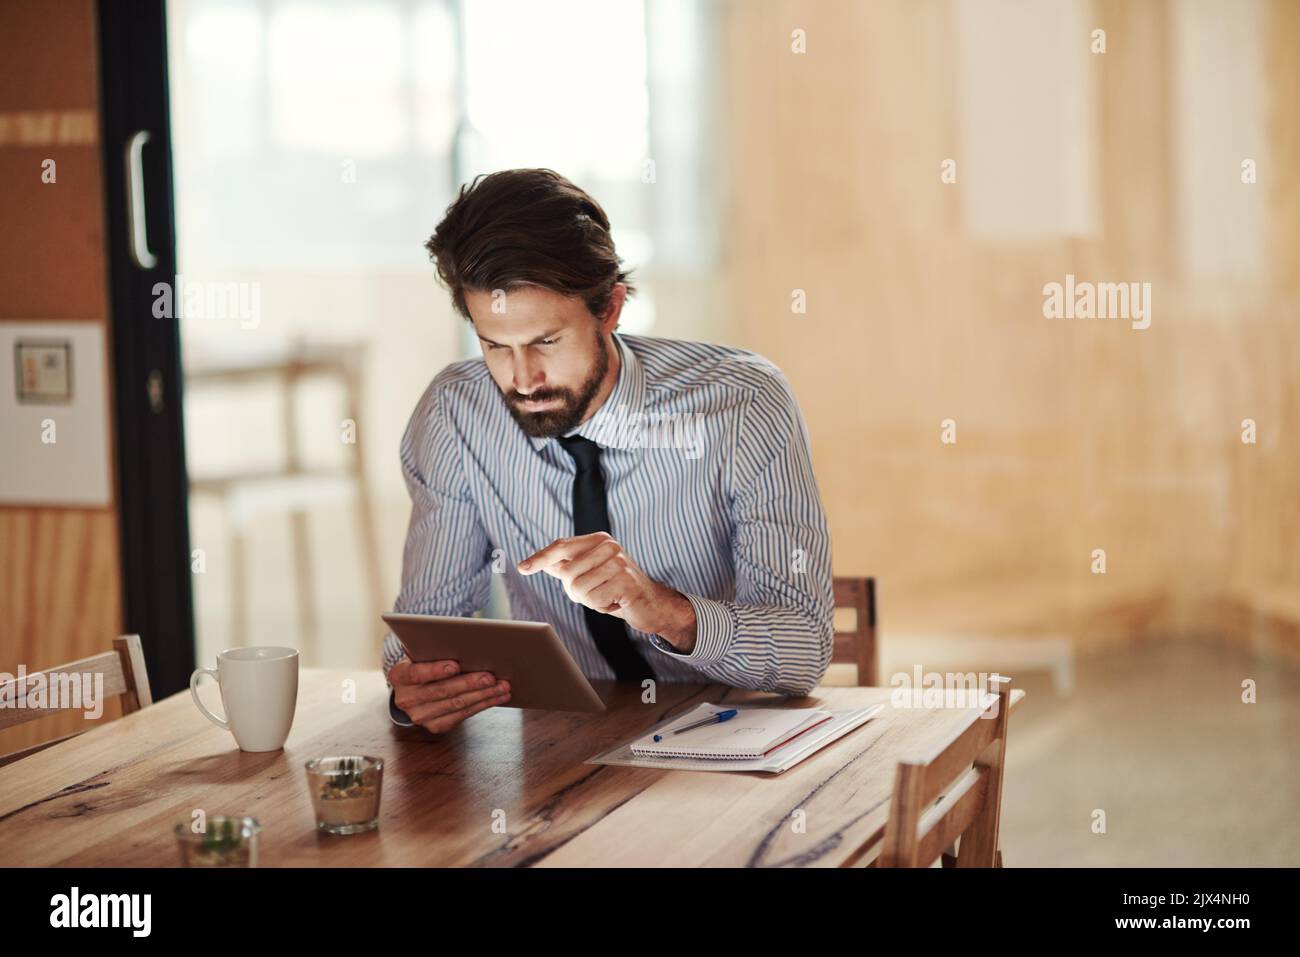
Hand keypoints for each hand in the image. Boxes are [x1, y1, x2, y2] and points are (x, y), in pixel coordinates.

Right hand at [388, 654, 510, 732]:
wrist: (414, 689)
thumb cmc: (423, 662)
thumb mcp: (421, 653)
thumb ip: (433, 648)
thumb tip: (464, 642)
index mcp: (399, 675)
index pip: (416, 673)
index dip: (436, 670)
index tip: (456, 665)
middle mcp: (406, 699)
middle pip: (442, 691)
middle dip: (469, 683)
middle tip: (491, 676)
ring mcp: (420, 716)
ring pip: (456, 705)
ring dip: (483, 695)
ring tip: (502, 686)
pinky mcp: (435, 726)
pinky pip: (463, 715)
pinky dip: (483, 704)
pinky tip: (498, 696)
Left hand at [517, 532, 697, 651]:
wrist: (651, 604)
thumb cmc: (617, 588)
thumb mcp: (590, 573)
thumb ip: (567, 565)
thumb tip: (539, 562)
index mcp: (599, 540)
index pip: (561, 546)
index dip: (540, 558)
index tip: (522, 568)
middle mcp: (609, 546)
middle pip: (567, 573)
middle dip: (576, 591)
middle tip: (597, 592)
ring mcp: (619, 563)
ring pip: (579, 589)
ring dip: (590, 600)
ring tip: (608, 596)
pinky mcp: (626, 582)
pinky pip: (594, 600)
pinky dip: (602, 607)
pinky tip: (616, 602)